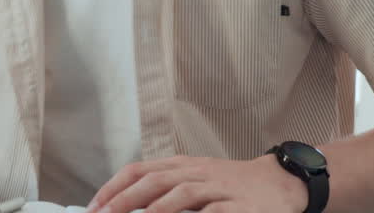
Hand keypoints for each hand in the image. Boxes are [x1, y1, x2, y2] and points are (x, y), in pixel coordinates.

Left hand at [86, 154, 307, 212]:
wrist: (279, 182)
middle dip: (125, 199)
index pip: (139, 170)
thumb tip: (126, 203)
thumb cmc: (231, 184)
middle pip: (154, 180)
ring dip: (156, 208)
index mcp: (181, 166)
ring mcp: (218, 187)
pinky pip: (217, 211)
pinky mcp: (240, 205)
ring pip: (182, 192)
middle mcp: (196, 172)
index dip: (114, 187)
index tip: (94, 206)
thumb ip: (164, 188)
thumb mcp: (194, 179)